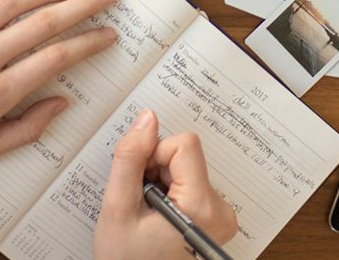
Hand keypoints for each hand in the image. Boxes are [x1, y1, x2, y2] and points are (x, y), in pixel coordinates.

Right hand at [94, 110, 237, 259]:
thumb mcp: (118, 209)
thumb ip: (130, 159)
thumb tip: (147, 119)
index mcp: (202, 206)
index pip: (184, 145)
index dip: (154, 155)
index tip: (140, 183)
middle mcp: (221, 210)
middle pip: (186, 156)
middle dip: (156, 172)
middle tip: (141, 205)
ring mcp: (221, 215)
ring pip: (186, 169)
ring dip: (161, 184)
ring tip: (148, 215)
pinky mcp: (216, 218)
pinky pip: (191, 184)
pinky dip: (170, 194)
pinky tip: (158, 218)